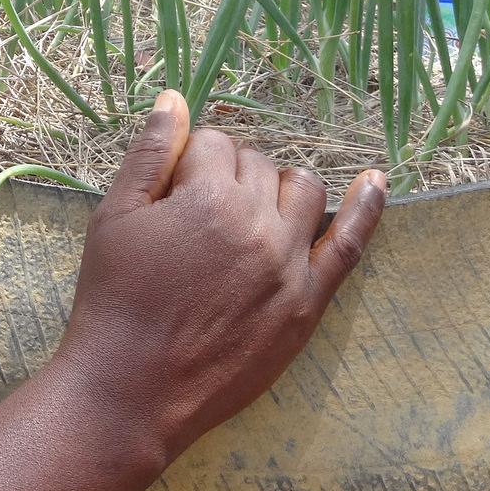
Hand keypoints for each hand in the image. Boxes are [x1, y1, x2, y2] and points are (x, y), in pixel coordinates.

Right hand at [52, 91, 386, 463]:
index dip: (187, 162)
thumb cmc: (113, 301)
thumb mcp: (114, 218)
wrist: (131, 390)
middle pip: (256, 164)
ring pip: (303, 190)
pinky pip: (349, 245)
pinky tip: (376, 181)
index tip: (170, 191)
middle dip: (226, 174)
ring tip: (247, 212)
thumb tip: (174, 101)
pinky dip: (367, 208)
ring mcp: (289, 265)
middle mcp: (257, 224)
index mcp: (207, 197)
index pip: (212, 143)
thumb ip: (148, 155)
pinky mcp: (307, 304)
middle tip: (195, 215)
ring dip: (277, 188)